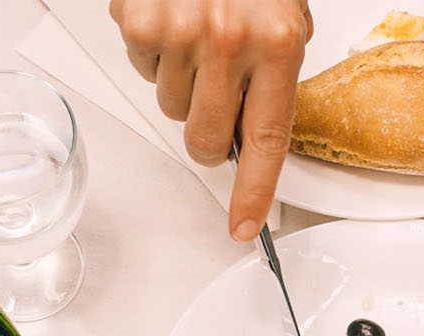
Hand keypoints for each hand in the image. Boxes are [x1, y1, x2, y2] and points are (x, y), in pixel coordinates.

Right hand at [111, 0, 312, 241]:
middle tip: (212, 92)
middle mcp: (230, 40)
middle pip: (203, 137)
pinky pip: (140, 62)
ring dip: (178, 78)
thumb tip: (251, 133)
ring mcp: (180, 30)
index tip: (245, 226)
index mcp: (278, 43)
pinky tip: (169, 12)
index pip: (266, 141)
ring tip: (193, 30)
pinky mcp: (139, 18)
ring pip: (168, 103)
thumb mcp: (283, 12)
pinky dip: (151, 44)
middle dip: (205, 129)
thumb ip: (273, 72)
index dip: (254, 191)